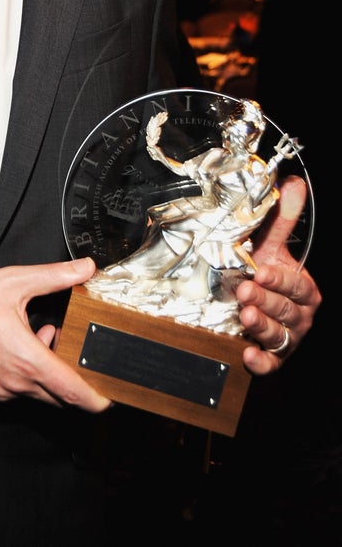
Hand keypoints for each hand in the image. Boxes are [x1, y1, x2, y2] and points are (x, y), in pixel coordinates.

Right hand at [0, 256, 110, 411]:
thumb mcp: (15, 282)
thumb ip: (55, 276)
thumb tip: (85, 268)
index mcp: (28, 360)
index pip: (73, 393)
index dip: (97, 399)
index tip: (110, 396)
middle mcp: (17, 382)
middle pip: (61, 395)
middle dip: (73, 376)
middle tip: (75, 349)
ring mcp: (3, 389)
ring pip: (41, 392)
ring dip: (50, 371)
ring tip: (44, 336)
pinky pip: (21, 389)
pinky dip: (31, 373)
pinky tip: (24, 344)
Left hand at [236, 176, 321, 373]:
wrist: (248, 303)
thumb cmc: (263, 273)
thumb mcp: (270, 245)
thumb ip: (281, 218)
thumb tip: (291, 182)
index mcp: (302, 288)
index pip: (295, 285)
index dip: (280, 278)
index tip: (261, 270)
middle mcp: (298, 315)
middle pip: (285, 310)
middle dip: (266, 300)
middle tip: (245, 291)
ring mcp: (286, 338)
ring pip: (278, 336)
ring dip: (261, 326)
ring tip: (244, 315)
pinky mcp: (271, 358)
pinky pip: (270, 364)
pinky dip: (260, 362)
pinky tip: (247, 355)